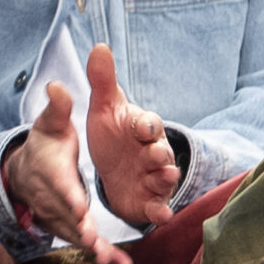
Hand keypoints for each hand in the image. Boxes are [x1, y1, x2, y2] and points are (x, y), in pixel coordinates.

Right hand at [3, 82, 133, 263]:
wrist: (26, 171)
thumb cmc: (44, 143)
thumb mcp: (49, 122)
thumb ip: (56, 107)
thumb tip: (57, 86)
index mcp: (52, 170)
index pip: (60, 184)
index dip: (68, 195)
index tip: (79, 206)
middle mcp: (54, 197)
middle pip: (68, 216)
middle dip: (81, 228)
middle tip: (93, 240)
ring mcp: (60, 216)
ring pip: (76, 234)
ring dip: (93, 247)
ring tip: (110, 259)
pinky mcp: (69, 227)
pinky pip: (85, 242)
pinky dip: (102, 254)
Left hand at [83, 46, 179, 231]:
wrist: (112, 168)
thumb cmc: (112, 134)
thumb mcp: (103, 108)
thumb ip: (102, 81)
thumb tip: (98, 46)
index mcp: (143, 128)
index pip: (149, 123)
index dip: (145, 124)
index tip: (139, 126)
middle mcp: (154, 152)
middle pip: (161, 151)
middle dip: (159, 153)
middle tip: (155, 155)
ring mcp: (154, 177)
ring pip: (164, 177)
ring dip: (165, 179)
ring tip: (163, 179)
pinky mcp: (150, 201)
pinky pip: (158, 206)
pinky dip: (161, 211)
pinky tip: (161, 217)